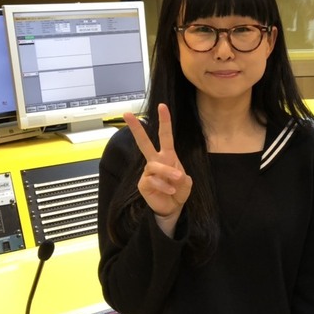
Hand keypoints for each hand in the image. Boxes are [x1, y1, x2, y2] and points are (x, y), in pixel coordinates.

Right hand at [124, 103, 192, 236]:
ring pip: (154, 165)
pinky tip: (171, 190)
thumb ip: (183, 178)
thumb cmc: (178, 190)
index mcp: (167, 155)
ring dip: (168, 172)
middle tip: (127, 114)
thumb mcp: (186, 183)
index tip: (162, 106)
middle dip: (136, 128)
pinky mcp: (143, 183)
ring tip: (177, 179)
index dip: (164, 121)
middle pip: (143, 142)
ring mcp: (148, 172)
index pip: (165, 136)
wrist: (172, 207)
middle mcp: (155, 161)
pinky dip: (165, 186)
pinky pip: (153, 181)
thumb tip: (175, 175)